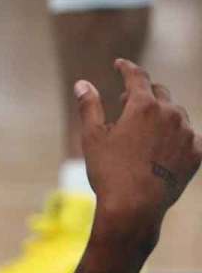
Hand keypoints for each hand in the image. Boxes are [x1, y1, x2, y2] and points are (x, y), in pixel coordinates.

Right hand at [78, 59, 201, 256]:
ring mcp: (187, 133)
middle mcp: (170, 114)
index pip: (137, 76)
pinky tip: (159, 151)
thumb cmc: (109, 172)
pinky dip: (174, 137)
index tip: (120, 64)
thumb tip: (82, 84)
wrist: (134, 208)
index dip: (127, 68)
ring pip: (175, 115)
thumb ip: (89, 106)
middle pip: (159, 93)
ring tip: (143, 134)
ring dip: (160, 117)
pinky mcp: (196, 152)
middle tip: (126, 105)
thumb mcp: (92, 137)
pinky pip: (187, 136)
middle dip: (143, 95)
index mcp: (143, 106)